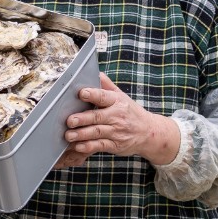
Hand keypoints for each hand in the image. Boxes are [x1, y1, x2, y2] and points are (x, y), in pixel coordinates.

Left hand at [64, 73, 180, 165]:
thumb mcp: (122, 96)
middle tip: (69, 120)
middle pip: (97, 116)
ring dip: (82, 134)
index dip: (92, 94)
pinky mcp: (115, 145)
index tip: (81, 93)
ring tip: (68, 135)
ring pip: (97, 132)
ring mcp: (116, 132)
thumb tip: (95, 72)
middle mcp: (117, 116)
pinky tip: (79, 146)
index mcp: (117, 101)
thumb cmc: (130, 112)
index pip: (104, 97)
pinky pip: (100, 145)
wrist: (149, 132)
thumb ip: (107, 85)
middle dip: (82, 119)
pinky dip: (89, 146)